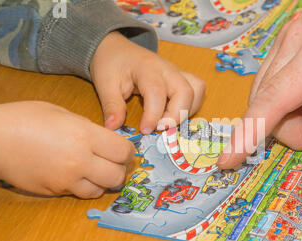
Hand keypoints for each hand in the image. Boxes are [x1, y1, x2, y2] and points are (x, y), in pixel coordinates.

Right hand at [0, 101, 134, 197]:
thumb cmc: (24, 119)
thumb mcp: (62, 113)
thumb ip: (87, 128)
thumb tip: (104, 139)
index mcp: (84, 135)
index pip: (123, 151)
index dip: (127, 151)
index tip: (123, 149)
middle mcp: (80, 160)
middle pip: (118, 175)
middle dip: (120, 169)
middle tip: (114, 162)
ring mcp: (68, 179)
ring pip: (102, 190)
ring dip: (104, 182)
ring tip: (95, 170)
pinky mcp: (56, 192)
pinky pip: (81, 194)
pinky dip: (86, 188)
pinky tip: (78, 176)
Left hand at [90, 31, 205, 132]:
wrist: (117, 49)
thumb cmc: (112, 65)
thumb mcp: (105, 85)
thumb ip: (112, 107)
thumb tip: (113, 128)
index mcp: (146, 68)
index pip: (157, 92)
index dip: (153, 115)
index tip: (145, 130)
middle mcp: (167, 69)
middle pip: (186, 91)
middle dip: (176, 115)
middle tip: (159, 129)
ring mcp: (177, 73)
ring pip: (197, 90)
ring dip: (187, 111)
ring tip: (167, 122)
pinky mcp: (182, 79)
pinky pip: (197, 91)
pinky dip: (191, 106)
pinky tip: (173, 115)